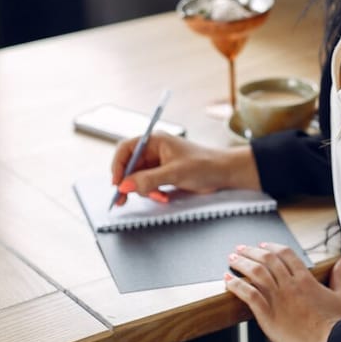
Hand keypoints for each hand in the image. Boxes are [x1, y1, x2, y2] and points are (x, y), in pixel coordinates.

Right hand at [110, 133, 258, 206]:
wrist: (224, 173)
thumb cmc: (203, 165)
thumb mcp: (174, 173)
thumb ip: (148, 180)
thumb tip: (124, 185)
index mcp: (154, 141)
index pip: (126, 149)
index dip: (118, 165)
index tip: (116, 183)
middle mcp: (153, 150)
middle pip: (129, 166)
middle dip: (127, 183)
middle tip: (121, 200)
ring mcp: (158, 163)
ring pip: (138, 178)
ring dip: (144, 190)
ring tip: (159, 197)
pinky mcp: (163, 174)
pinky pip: (148, 184)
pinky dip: (152, 192)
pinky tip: (163, 197)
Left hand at [225, 243, 340, 341]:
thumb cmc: (337, 326)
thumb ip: (339, 277)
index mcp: (306, 279)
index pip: (285, 254)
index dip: (272, 247)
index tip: (262, 245)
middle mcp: (289, 285)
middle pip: (267, 259)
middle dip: (251, 251)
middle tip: (240, 249)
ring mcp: (277, 298)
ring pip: (255, 272)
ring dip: (241, 263)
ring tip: (232, 259)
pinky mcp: (267, 314)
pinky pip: (248, 294)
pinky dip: (236, 285)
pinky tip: (228, 281)